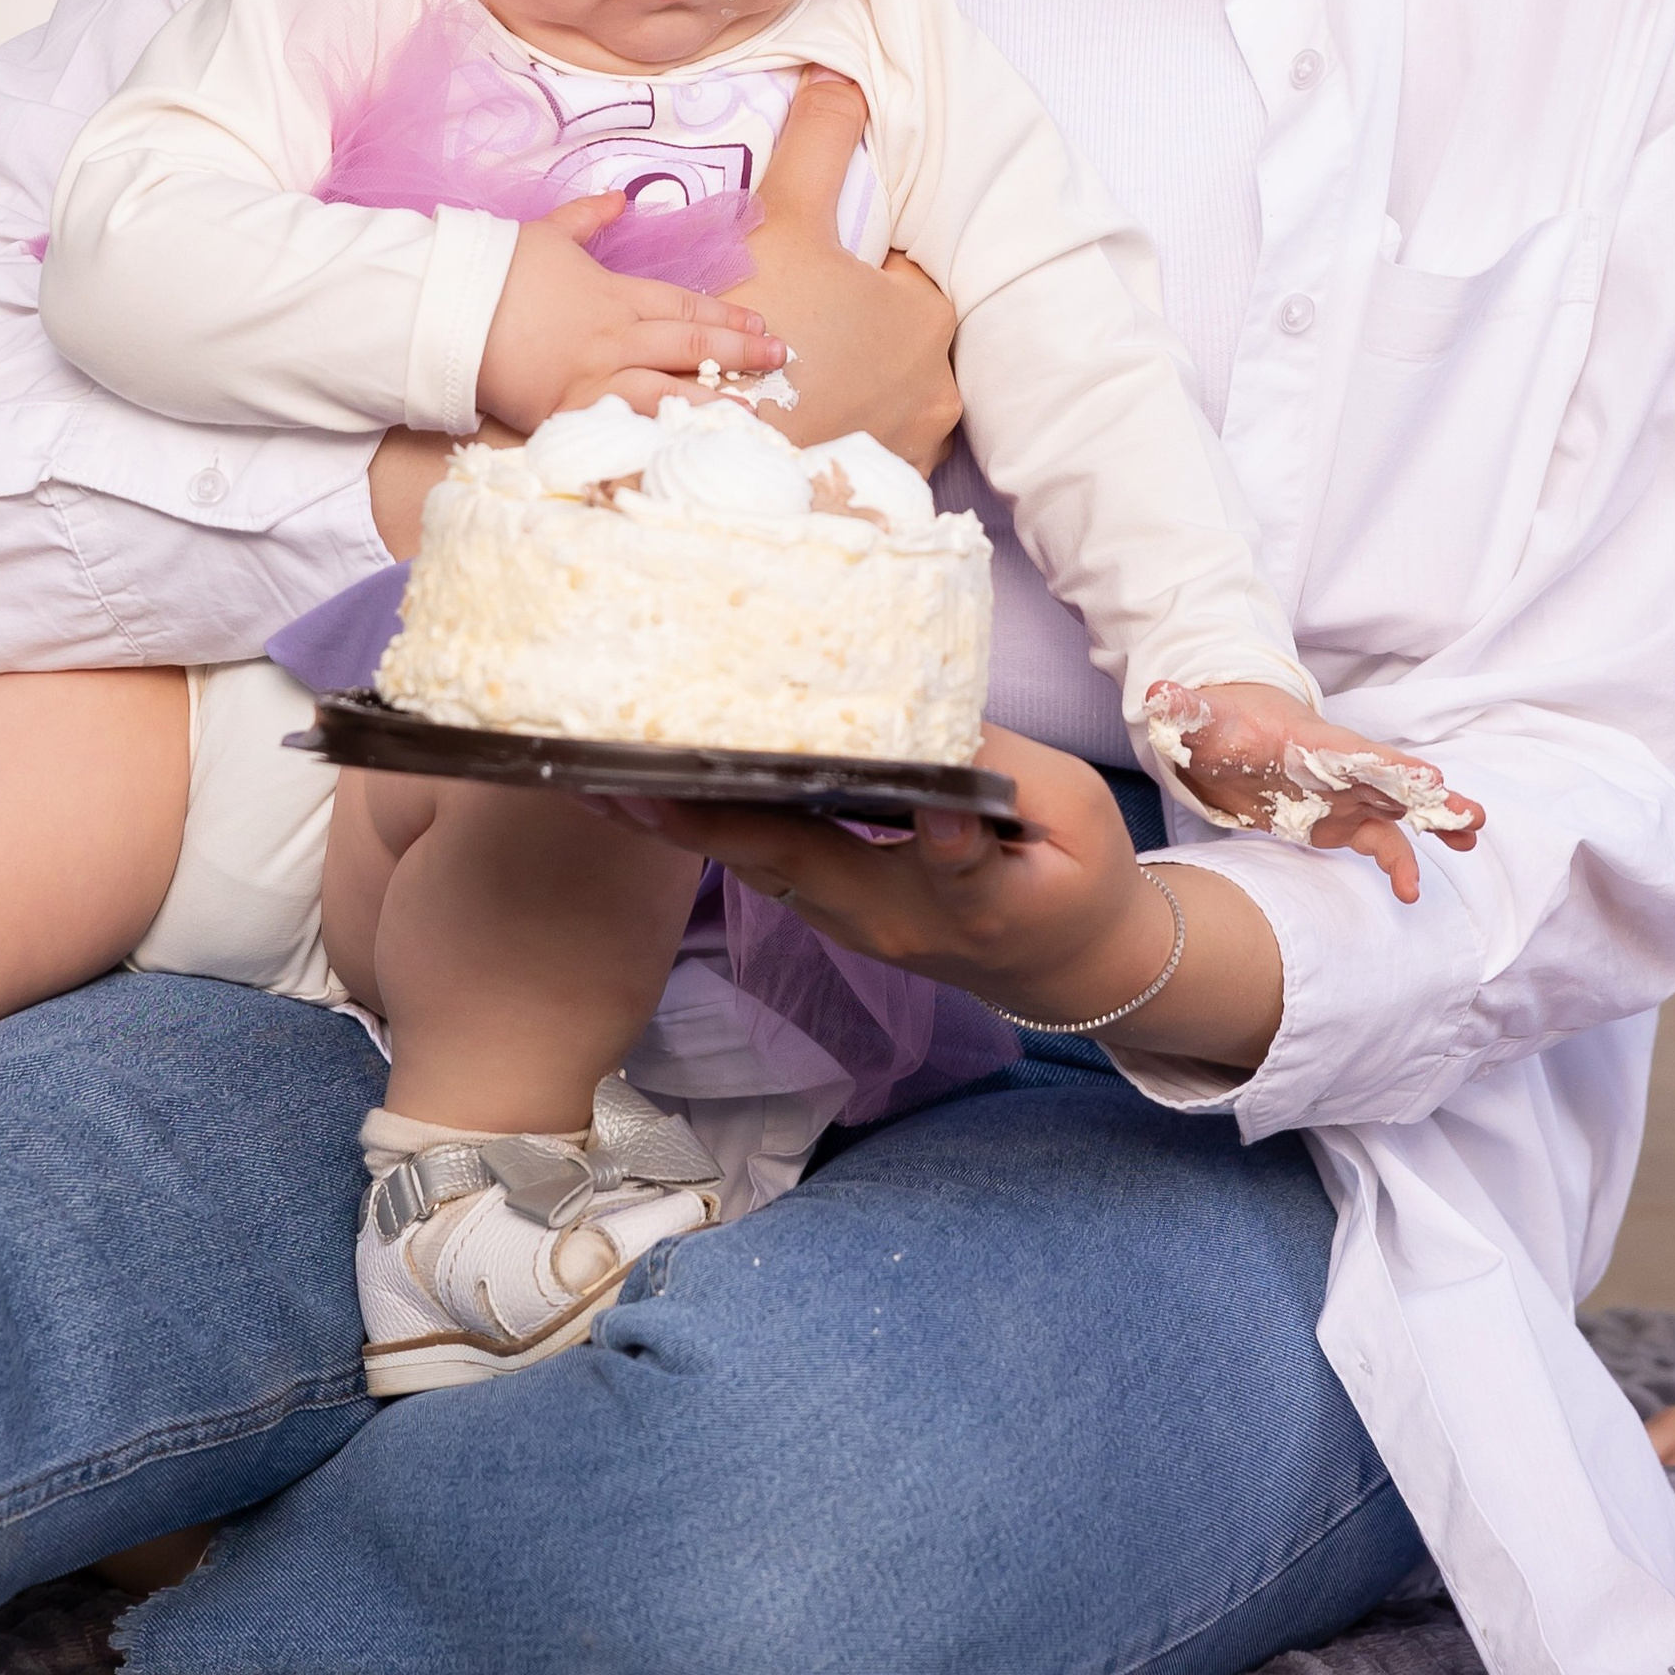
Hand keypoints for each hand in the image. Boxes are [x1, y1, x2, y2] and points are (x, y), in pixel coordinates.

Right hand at [476, 193, 788, 430]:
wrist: (450, 311)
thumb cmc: (498, 270)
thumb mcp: (546, 233)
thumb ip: (588, 217)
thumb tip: (619, 199)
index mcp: (614, 294)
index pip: (685, 305)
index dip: (726, 316)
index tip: (759, 325)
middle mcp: (615, 337)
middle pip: (690, 346)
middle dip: (739, 353)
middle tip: (779, 359)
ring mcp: (594, 377)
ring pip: (667, 390)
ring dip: (712, 401)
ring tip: (750, 414)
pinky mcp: (567, 412)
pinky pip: (622, 426)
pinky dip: (656, 436)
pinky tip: (684, 447)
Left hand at [591, 723, 1284, 1071]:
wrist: (1061, 968)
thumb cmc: (1074, 878)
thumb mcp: (1075, 813)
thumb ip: (1005, 766)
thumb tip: (927, 707)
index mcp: (979, 900)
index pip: (952, 866)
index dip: (939, 837)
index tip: (922, 803)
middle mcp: (892, 921)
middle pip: (796, 865)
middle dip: (709, 820)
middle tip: (627, 774)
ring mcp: (847, 922)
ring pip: (757, 866)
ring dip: (679, 823)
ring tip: (599, 773)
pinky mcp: (824, 907)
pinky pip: (756, 861)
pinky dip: (701, 823)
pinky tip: (644, 785)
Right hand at [745, 72, 959, 466]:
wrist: (715, 456)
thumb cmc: (757, 335)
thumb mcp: (783, 219)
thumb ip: (819, 142)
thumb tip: (842, 77)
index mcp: (928, 317)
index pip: (903, 268)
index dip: (852, 260)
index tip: (807, 271)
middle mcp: (937, 387)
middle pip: (894, 331)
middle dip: (851, 321)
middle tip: (789, 318)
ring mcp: (911, 446)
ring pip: (882, 389)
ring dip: (847, 378)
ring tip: (787, 371)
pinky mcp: (877, 489)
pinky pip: (865, 443)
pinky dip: (839, 429)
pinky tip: (793, 419)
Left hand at [1155, 682, 1483, 907]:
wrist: (1224, 733)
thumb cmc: (1218, 721)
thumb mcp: (1197, 716)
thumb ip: (1184, 709)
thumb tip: (1159, 696)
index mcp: (1312, 742)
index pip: (1355, 752)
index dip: (1389, 766)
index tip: (1429, 777)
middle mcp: (1339, 768)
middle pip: (1392, 780)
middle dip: (1430, 795)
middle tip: (1470, 813)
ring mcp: (1344, 795)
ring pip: (1397, 812)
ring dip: (1433, 824)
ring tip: (1471, 838)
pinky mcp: (1338, 822)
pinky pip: (1377, 843)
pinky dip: (1397, 863)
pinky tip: (1411, 891)